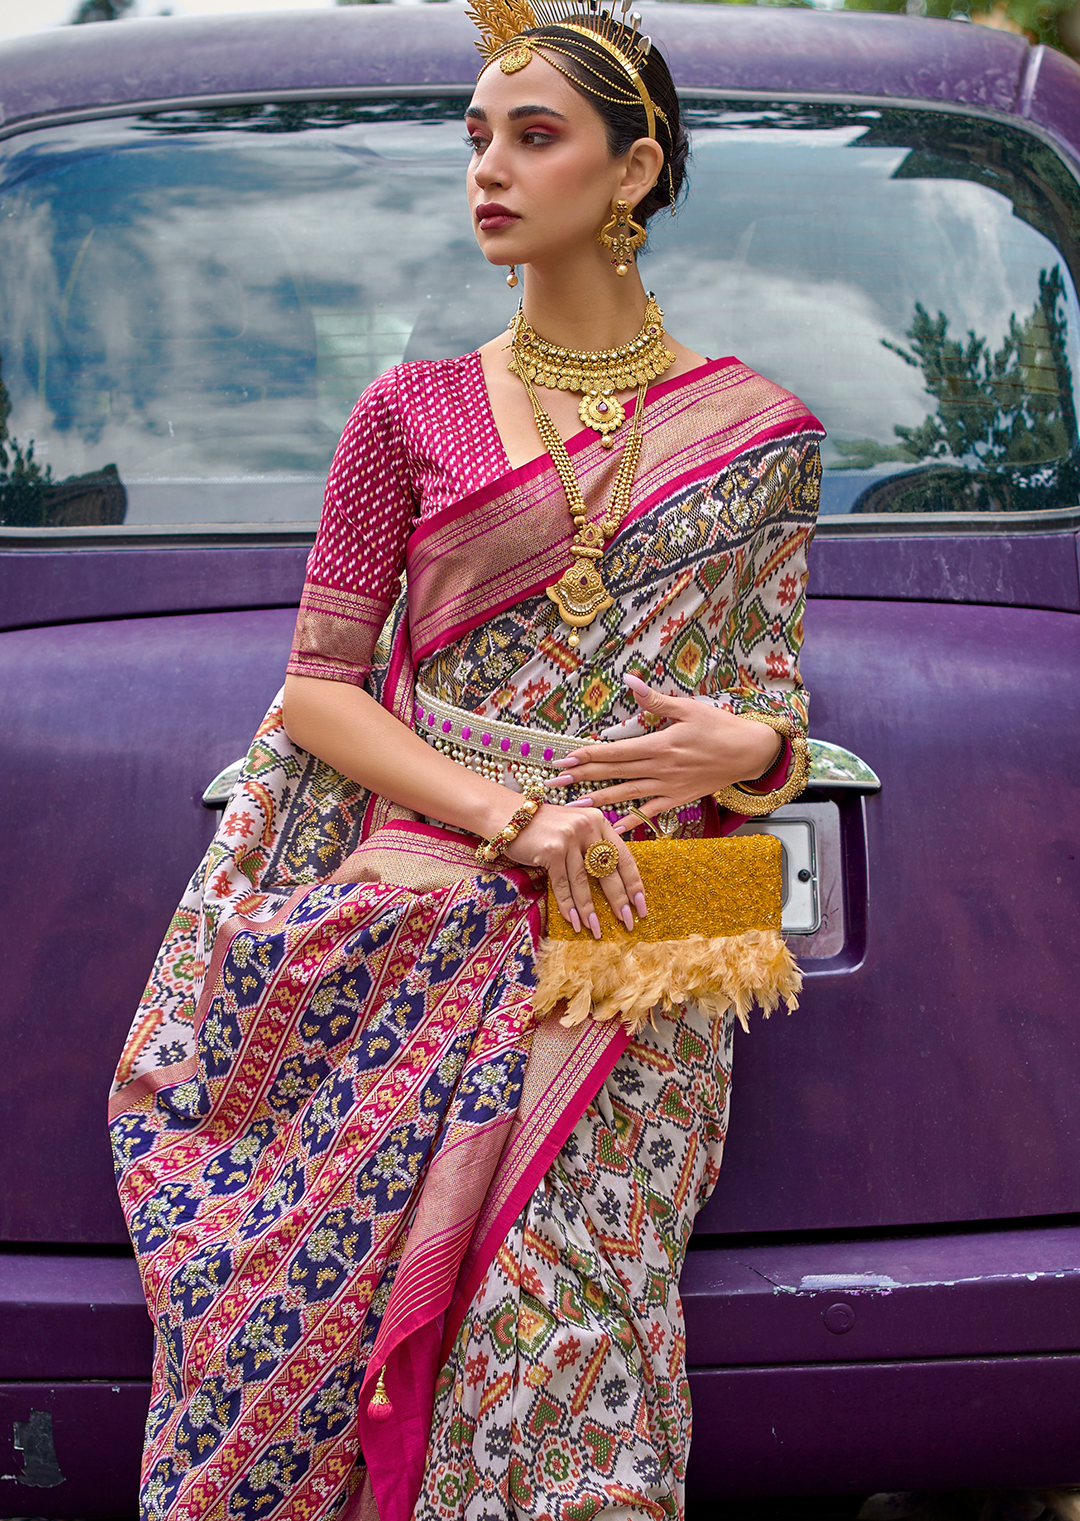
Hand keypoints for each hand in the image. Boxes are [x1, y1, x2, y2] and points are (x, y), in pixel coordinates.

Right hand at [501, 800, 646, 938]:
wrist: (507, 815)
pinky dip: (568, 905)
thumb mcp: (574, 829)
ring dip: (590, 910)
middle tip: (628, 922)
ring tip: (596, 930)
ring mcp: (569, 837)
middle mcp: (588, 826)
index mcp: (599, 822)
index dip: (634, 883)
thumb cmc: (543, 827)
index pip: (624, 856)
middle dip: (619, 900)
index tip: (641, 904)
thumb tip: (613, 881)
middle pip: (608, 871)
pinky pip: (562, 884)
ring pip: (584, 882)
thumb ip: (592, 846)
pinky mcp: (551, 850)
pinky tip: (574, 921)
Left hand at [550, 673, 782, 827]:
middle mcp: (660, 768)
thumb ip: (655, 699)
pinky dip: (631, 821)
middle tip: (554, 782)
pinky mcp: (678, 798)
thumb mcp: (688, 708)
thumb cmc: (719, 726)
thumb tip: (629, 680)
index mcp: (660, 744)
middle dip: (582, 777)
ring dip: (598, 800)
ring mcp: (668, 787)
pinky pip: (650, 812)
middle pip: (614, 773)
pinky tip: (612, 828)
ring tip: (573, 806)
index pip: (616, 751)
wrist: (749, 752)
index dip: (588, 755)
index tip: (564, 759)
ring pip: (626, 794)